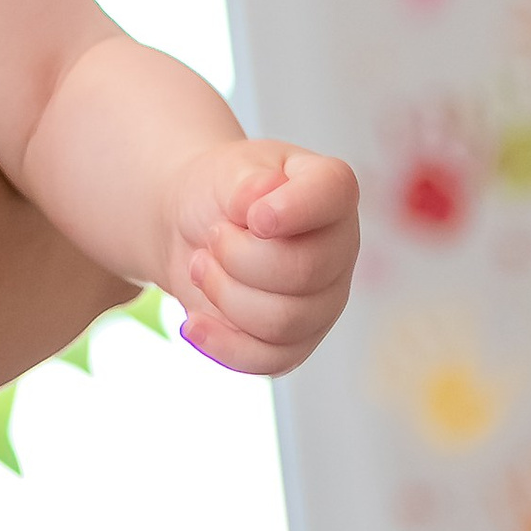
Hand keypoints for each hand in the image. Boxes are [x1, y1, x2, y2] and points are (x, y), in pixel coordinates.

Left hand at [169, 140, 359, 374]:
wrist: (192, 227)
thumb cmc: (220, 193)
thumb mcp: (228, 170)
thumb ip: (247, 182)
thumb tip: (259, 203)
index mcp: (331, 191)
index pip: (335, 192)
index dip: (294, 207)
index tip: (253, 216)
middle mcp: (338, 248)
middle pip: (302, 272)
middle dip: (236, 256)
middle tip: (212, 236)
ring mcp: (322, 301)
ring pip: (282, 322)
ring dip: (223, 293)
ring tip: (201, 265)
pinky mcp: (296, 341)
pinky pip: (269, 361)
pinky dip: (223, 345)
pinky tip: (193, 323)